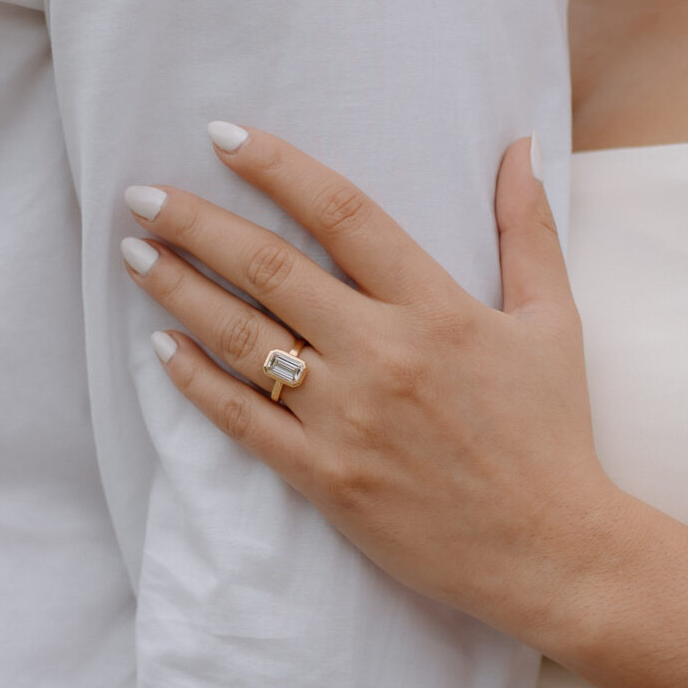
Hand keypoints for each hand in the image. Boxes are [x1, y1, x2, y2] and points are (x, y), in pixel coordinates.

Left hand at [120, 128, 631, 648]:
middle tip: (142, 195)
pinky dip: (196, 381)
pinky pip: (243, 421)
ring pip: (243, 339)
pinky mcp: (325, 478)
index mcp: (437, 308)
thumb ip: (528, 231)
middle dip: (197, 224)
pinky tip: (161, 348)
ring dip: (179, 292)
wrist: (547, 551)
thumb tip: (520, 146)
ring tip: (135, 255)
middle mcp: (383, 355)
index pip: (343, 213)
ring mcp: (348, 419)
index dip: (276, 167)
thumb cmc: (551, 435)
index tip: (222, 136)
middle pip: (271, 268)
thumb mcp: (553, 322)